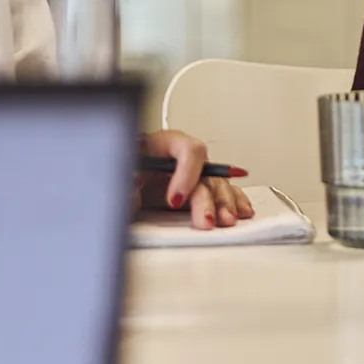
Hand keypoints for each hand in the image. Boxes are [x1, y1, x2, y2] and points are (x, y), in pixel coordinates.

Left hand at [137, 129, 255, 230]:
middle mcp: (184, 156)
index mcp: (165, 142)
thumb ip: (127, 177)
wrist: (126, 177)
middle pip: (206, 172)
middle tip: (204, 221)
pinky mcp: (200, 187)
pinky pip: (224, 190)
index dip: (186, 174)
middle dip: (207, 199)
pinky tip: (240, 210)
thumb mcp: (123, 168)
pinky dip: (233, 201)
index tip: (175, 200)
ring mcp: (195, 171)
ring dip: (224, 203)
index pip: (188, 150)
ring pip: (219, 183)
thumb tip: (133, 183)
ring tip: (226, 220)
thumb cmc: (126, 166)